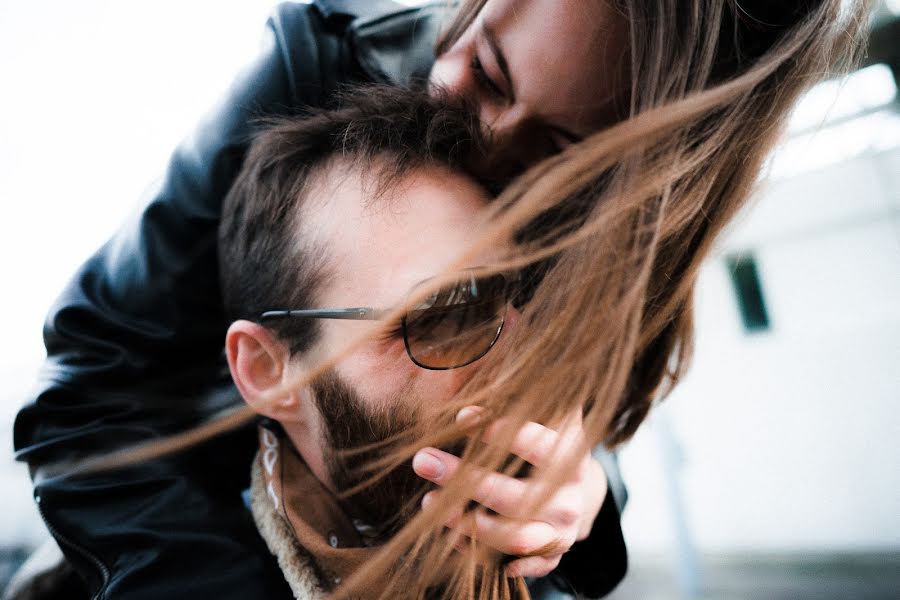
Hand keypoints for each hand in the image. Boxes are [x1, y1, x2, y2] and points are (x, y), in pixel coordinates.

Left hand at [412, 407, 607, 577]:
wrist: (577, 492)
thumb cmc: (548, 444)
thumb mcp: (547, 416)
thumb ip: (528, 395)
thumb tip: (509, 347)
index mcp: (573, 458)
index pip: (542, 446)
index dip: (503, 431)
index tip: (462, 415)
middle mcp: (571, 501)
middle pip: (518, 498)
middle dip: (466, 480)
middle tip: (423, 460)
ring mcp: (560, 534)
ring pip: (513, 538)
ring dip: (466, 523)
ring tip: (429, 501)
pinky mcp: (547, 558)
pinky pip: (511, 565)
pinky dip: (479, 555)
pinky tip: (450, 538)